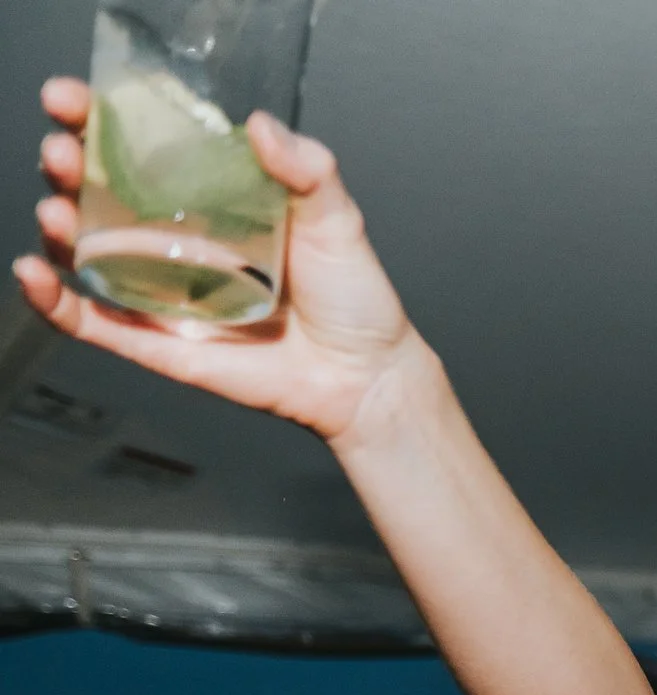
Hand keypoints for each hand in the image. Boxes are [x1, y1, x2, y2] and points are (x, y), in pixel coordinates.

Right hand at [17, 77, 425, 440]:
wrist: (366, 375)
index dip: (97, 122)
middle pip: (98, 194)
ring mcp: (163, 291)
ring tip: (57, 211)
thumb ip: (306, 169)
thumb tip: (259, 126)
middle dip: (68, 166)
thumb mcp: (336, 219)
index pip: (139, 150)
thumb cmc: (353, 298)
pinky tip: (34, 274)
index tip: (72, 100)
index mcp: (209, 201)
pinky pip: (94, 322)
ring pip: (85, 253)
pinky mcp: (160, 343)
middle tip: (64, 152)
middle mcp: (176, 241)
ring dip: (57, 227)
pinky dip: (54, 301)